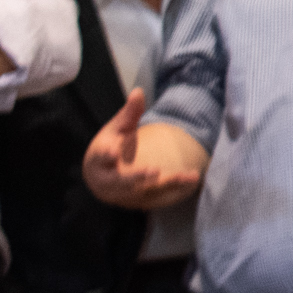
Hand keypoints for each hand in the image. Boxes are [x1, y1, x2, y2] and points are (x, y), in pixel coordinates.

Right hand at [81, 89, 204, 208]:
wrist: (101, 177)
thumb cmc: (110, 147)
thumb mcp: (116, 129)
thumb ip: (129, 113)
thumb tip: (139, 91)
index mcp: (99, 159)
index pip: (100, 157)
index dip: (105, 155)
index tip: (113, 152)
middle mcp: (108, 181)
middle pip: (120, 183)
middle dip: (136, 178)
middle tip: (154, 171)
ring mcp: (123, 194)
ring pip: (142, 193)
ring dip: (164, 185)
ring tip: (184, 176)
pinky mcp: (138, 201)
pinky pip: (157, 198)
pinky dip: (175, 190)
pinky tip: (192, 179)